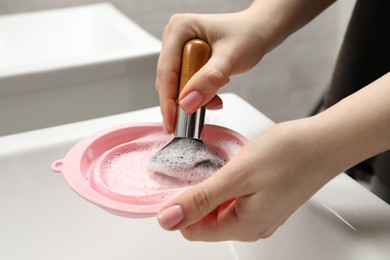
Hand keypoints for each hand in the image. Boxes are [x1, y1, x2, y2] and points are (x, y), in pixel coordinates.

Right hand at [156, 10, 272, 132]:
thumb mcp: (230, 59)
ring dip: (195, 97)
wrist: (258, 32)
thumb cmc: (248, 36)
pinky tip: (214, 90)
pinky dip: (199, 94)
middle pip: (168, 80)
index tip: (172, 123)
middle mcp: (174, 37)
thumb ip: (209, 80)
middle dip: (184, 100)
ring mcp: (179, 48)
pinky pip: (185, 84)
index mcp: (179, 28)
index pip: (166, 72)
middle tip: (200, 112)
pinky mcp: (185, 59)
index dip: (167, 100)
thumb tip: (187, 103)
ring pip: (176, 85)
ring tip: (216, 96)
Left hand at [157, 119, 338, 240]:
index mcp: (243, 226)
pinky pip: (234, 200)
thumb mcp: (237, 176)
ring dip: (211, 190)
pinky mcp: (265, 201)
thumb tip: (168, 219)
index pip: (192, 231)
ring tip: (220, 167)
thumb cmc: (290, 155)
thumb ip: (201, 199)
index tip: (177, 183)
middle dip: (197, 197)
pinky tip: (233, 169)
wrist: (324, 142)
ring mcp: (261, 214)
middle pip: (205, 221)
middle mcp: (252, 226)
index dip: (179, 208)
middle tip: (202, 169)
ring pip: (219, 209)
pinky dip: (227, 186)